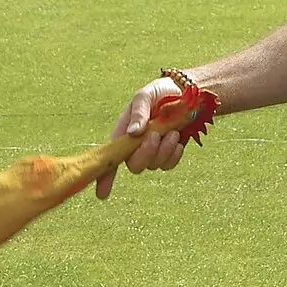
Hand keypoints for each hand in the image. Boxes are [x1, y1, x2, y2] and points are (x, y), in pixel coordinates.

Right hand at [95, 76, 188, 200]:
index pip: (111, 156)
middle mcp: (135, 145)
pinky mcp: (168, 153)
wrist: (185, 92)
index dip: (105, 176)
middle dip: (146, 153)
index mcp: (123, 132)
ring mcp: (152, 151)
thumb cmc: (159, 92)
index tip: (102, 193)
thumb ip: (139, 112)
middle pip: (134, 165)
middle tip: (157, 134)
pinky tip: (178, 141)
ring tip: (172, 131)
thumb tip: (133, 133)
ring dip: (163, 150)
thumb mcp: (145, 95)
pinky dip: (174, 154)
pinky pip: (168, 164)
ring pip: (153, 165)